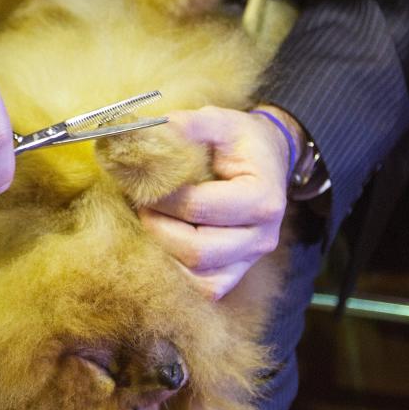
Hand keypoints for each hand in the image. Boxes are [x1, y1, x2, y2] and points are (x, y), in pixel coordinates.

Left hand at [138, 105, 301, 299]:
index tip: (142, 182)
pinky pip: (202, 288)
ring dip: (163, 250)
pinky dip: (175, 271)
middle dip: (158, 227)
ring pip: (197, 275)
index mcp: (263, 199)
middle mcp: (262, 238)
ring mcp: (249, 261)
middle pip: (196, 250)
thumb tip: (146, 130)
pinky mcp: (234, 274)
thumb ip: (187, 124)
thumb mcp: (219, 121)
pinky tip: (163, 243)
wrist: (265, 161)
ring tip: (152, 220)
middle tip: (142, 204)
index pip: (198, 207)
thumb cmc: (239, 142)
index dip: (161, 197)